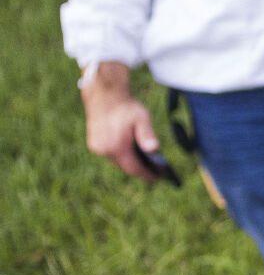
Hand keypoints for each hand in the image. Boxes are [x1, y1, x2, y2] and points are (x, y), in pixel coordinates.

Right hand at [81, 64, 163, 182]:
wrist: (104, 96)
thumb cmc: (125, 107)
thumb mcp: (142, 119)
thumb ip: (147, 135)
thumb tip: (154, 150)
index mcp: (117, 146)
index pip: (134, 168)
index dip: (147, 175)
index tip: (158, 179)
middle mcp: (104, 150)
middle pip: (125, 166)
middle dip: (139, 169)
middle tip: (154, 173)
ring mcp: (97, 148)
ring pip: (117, 161)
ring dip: (129, 162)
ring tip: (145, 166)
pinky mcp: (93, 144)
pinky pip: (110, 154)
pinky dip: (120, 155)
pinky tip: (131, 154)